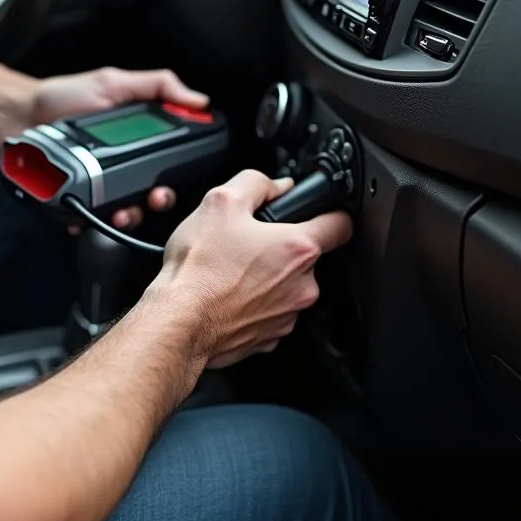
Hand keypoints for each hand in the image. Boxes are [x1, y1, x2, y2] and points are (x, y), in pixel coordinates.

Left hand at [28, 67, 209, 229]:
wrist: (19, 114)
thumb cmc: (64, 97)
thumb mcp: (115, 83)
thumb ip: (157, 86)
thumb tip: (197, 100)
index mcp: (139, 142)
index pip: (171, 164)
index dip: (181, 173)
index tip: (180, 175)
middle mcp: (123, 167)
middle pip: (153, 193)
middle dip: (160, 200)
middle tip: (156, 197)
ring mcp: (100, 186)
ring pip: (126, 211)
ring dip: (130, 216)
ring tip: (123, 211)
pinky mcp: (77, 200)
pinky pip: (89, 219)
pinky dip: (90, 222)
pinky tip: (87, 217)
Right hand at [149, 170, 352, 368]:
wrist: (178, 322)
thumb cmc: (198, 269)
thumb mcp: (221, 202)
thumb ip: (256, 183)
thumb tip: (276, 186)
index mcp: (298, 248)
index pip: (342, 224)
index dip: (330, 212)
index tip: (317, 213)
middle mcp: (302, 286)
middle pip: (307, 257)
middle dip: (283, 247)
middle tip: (249, 242)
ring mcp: (287, 315)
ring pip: (288, 286)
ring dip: (268, 277)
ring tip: (232, 270)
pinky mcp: (269, 337)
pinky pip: (270, 312)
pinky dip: (254, 303)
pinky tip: (228, 294)